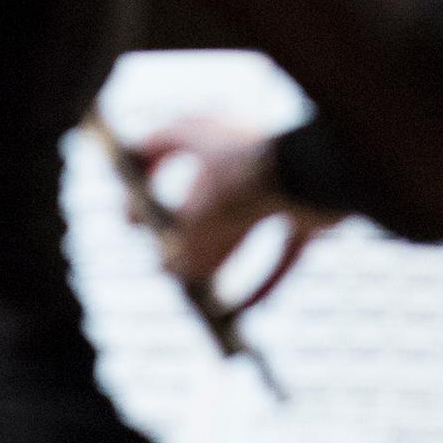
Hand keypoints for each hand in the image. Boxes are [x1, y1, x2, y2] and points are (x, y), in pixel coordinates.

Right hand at [126, 118, 336, 314]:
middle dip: (186, 234)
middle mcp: (238, 148)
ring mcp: (275, 176)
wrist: (310, 175)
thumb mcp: (195, 220)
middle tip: (169, 264)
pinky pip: (279, 248)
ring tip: (203, 295)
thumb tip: (174, 272)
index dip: (140, 181)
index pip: (158, 147)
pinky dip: (264, 278)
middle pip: (203, 194)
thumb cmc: (240, 184)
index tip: (132, 218)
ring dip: (221, 257)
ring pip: (240, 222)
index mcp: (203, 133)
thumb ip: (180, 249)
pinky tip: (248, 309)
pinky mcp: (304, 205)